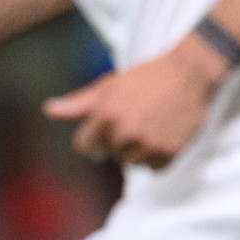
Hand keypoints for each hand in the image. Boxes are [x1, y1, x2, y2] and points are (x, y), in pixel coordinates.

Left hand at [43, 36, 226, 169]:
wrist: (191, 72)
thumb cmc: (148, 75)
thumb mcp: (110, 84)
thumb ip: (79, 103)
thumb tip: (49, 110)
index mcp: (106, 115)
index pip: (86, 146)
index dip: (95, 135)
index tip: (110, 123)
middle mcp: (125, 132)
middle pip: (110, 154)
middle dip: (119, 139)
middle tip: (137, 117)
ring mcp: (148, 144)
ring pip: (132, 162)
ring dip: (138, 149)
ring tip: (151, 124)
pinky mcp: (169, 152)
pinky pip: (154, 167)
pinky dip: (157, 156)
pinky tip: (163, 134)